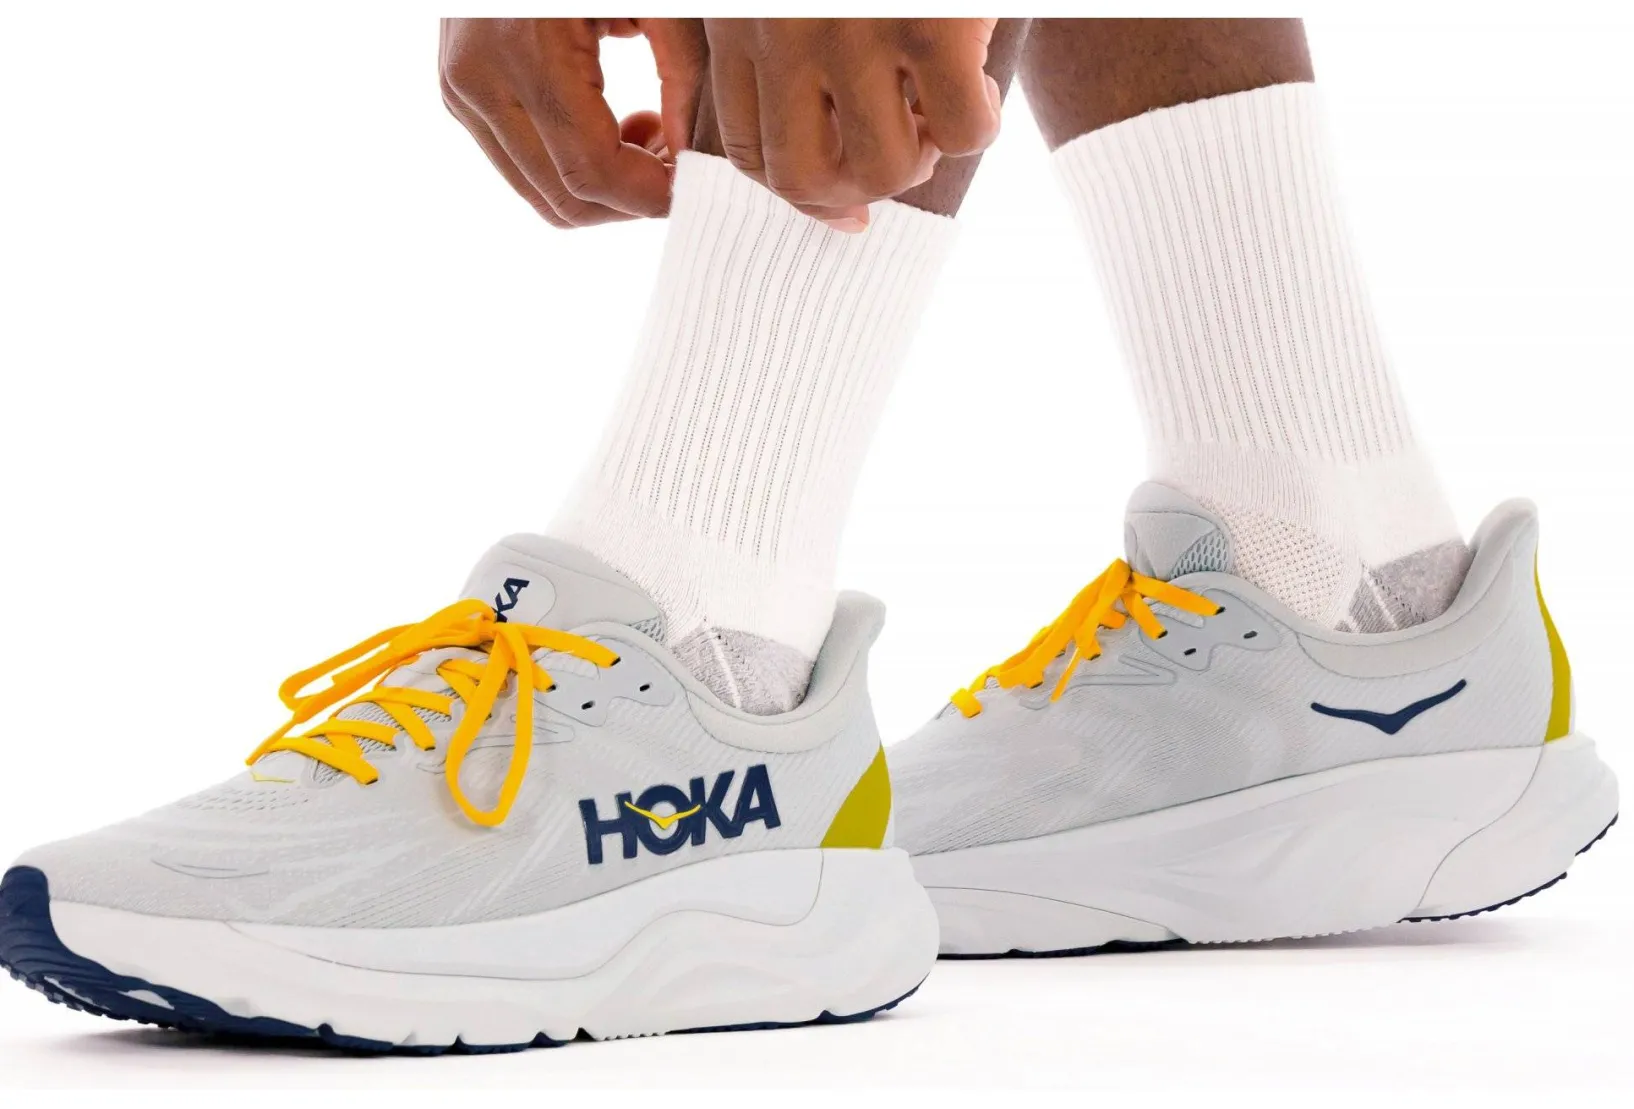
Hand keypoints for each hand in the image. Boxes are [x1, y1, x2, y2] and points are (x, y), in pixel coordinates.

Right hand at [439, 18, 707, 227]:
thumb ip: (682, 68)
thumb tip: (692, 153)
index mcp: (526, 49)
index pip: (592, 173)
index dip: (651, 195)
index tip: (693, 177)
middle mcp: (480, 81)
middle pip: (565, 200)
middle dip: (631, 202)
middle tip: (676, 162)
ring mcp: (462, 92)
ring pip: (540, 195)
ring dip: (604, 191)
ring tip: (646, 135)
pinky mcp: (459, 94)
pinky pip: (522, 167)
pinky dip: (573, 168)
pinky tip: (612, 124)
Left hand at [703, 18, 1000, 228]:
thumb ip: (779, 39)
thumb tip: (816, 164)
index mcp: (736, 12)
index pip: (748, 148)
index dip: (802, 195)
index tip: (847, 209)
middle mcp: (780, 24)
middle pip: (803, 178)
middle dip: (858, 190)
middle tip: (901, 152)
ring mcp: (852, 27)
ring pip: (882, 168)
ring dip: (922, 157)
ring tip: (940, 110)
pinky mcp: (932, 26)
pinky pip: (962, 133)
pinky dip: (982, 121)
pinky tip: (982, 78)